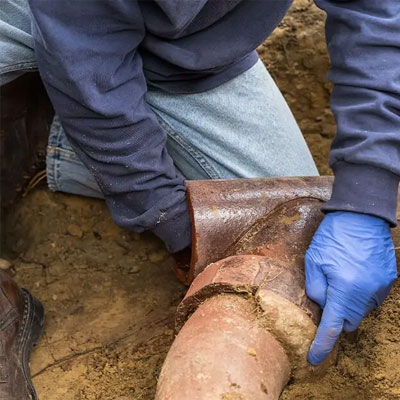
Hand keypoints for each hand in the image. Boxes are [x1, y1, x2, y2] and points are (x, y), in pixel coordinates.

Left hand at [305, 211, 396, 364]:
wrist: (361, 215)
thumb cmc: (333, 235)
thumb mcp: (313, 260)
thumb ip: (315, 288)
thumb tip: (322, 306)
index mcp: (344, 289)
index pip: (331, 326)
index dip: (322, 346)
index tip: (314, 359)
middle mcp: (365, 293)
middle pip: (348, 321)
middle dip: (336, 316)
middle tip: (327, 294)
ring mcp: (380, 287)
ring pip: (361, 310)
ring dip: (349, 303)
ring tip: (341, 278)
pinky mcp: (389, 280)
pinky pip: (372, 297)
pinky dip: (361, 293)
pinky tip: (354, 274)